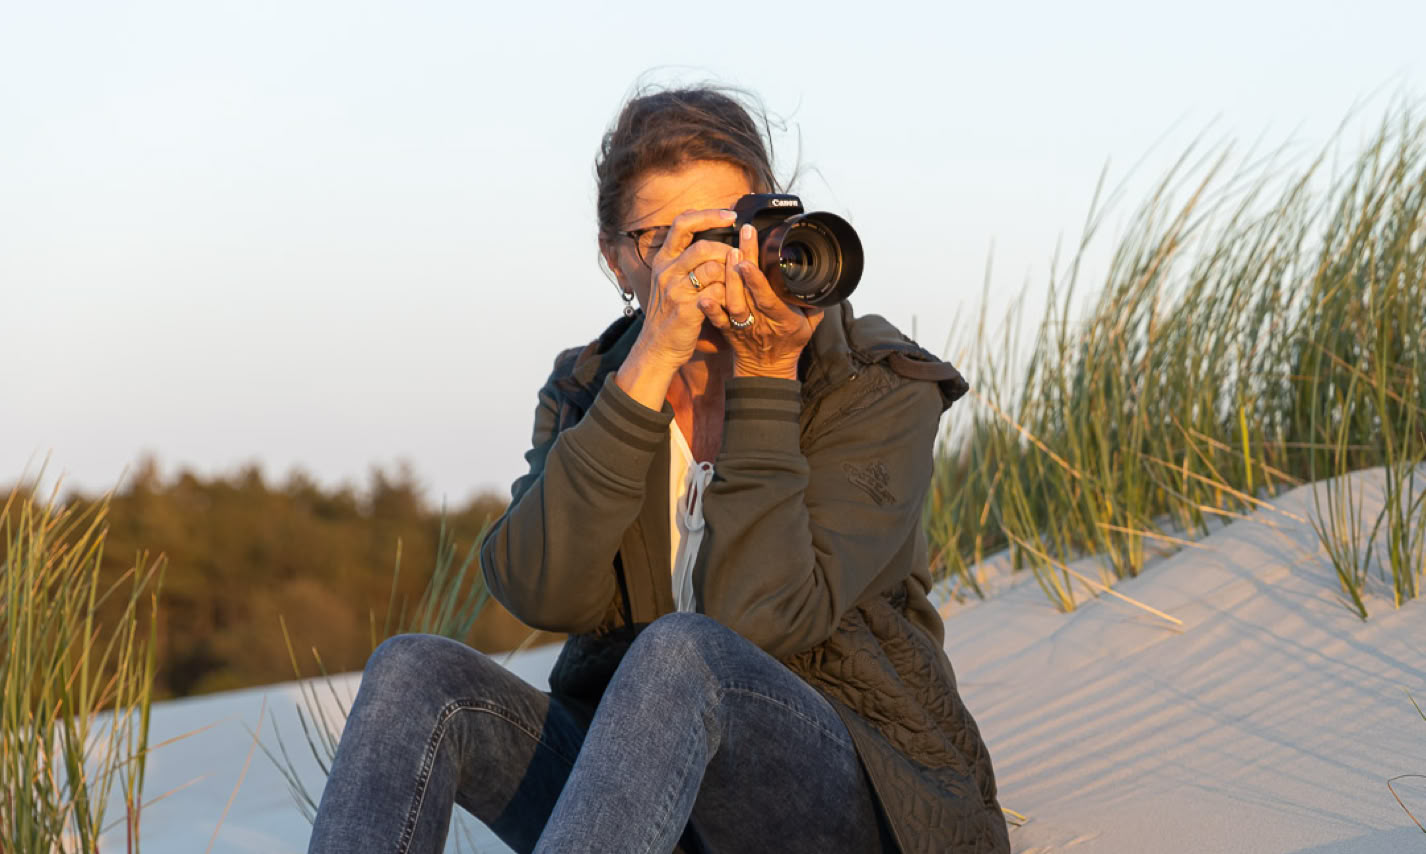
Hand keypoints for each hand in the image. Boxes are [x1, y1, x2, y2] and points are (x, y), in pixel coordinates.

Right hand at [635, 207, 737, 369]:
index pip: (682, 223)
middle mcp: (666, 271)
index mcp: (663, 259)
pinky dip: (729, 294)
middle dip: (727, 251)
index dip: (708, 215)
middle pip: (703, 247)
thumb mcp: (670, 281)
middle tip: (738, 260)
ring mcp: (675, 290)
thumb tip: (718, 241)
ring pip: (713, 269)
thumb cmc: (670, 313)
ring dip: (731, 275)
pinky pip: (717, 293)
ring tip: (735, 284)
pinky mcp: (686, 309)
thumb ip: (688, 260)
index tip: (730, 216)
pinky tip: (731, 300)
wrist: (657, 347)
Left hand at [699, 223, 823, 379]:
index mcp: (783, 320)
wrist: (766, 370)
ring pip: (732, 303)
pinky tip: (703, 294)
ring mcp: (742, 326)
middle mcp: (761, 322)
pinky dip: (710, 309)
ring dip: (728, 279)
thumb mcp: (810, 325)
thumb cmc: (789, 343)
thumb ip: (814, 303)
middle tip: (741, 240)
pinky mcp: (727, 330)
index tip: (748, 260)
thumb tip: (823, 280)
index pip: (768, 298)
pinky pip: (717, 320)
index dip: (757, 281)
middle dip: (743, 264)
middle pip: (748, 292)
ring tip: (728, 253)